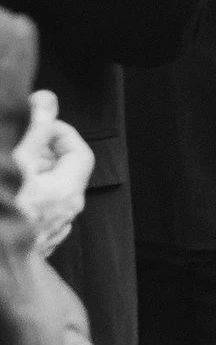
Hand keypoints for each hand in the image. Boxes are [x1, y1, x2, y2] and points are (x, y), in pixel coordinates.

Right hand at [15, 91, 94, 256]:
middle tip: (16, 145)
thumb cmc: (3, 213)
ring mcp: (48, 230)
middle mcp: (64, 212)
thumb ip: (34, 129)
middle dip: (39, 153)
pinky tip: (4, 193)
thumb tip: (47, 100)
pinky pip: (32, 211)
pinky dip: (21, 196)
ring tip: (6, 166)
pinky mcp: (31, 244)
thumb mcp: (17, 160)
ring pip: (44, 192)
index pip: (79, 152)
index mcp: (66, 190)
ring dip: (27, 175)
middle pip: (61, 172)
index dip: (60, 133)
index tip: (37, 126)